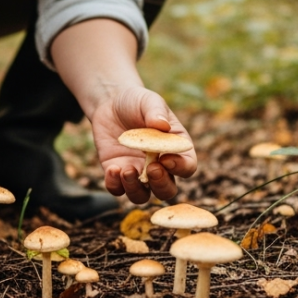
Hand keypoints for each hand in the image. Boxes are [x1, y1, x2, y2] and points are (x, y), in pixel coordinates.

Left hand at [88, 86, 196, 204]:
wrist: (111, 103)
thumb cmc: (137, 102)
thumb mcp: (149, 101)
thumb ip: (156, 112)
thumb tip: (162, 124)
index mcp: (176, 149)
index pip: (187, 167)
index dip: (180, 167)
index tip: (166, 158)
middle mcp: (160, 166)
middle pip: (167, 190)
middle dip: (161, 184)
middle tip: (152, 168)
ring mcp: (138, 172)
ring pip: (142, 195)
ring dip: (135, 189)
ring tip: (126, 170)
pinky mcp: (117, 173)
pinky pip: (117, 189)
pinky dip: (115, 185)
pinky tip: (112, 169)